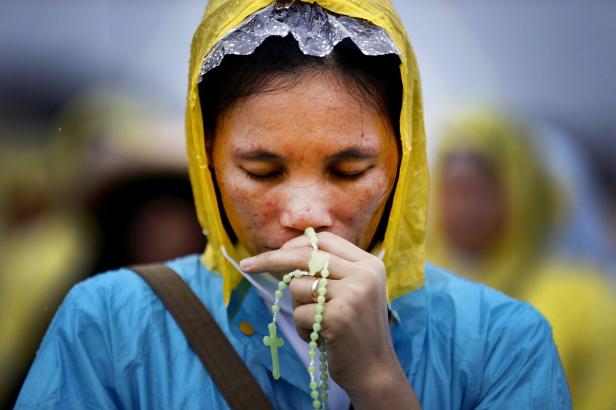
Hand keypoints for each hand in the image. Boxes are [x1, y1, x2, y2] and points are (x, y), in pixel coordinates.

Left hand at [240, 232, 420, 408]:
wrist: (375, 372)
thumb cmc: (355, 331)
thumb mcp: (353, 292)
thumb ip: (330, 271)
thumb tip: (285, 253)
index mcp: (368, 264)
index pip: (324, 240)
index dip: (295, 244)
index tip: (273, 252)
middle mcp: (363, 274)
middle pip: (306, 256)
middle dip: (271, 259)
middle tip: (246, 265)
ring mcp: (352, 294)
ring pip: (298, 286)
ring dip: (298, 307)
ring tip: (318, 324)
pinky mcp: (338, 316)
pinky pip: (299, 313)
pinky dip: (302, 329)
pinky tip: (321, 339)